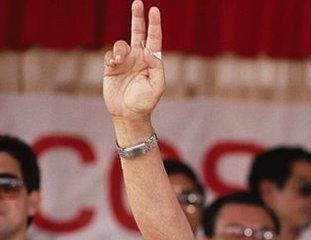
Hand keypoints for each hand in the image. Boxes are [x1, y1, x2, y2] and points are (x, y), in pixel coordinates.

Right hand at [103, 1, 163, 120]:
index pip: (154, 39)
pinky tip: (113, 65)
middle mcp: (138, 57)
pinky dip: (111, 57)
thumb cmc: (146, 101)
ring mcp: (124, 61)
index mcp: (151, 60)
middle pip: (137, 32)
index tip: (154, 10)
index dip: (154, 24)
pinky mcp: (111, 66)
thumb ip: (156, 67)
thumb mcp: (157, 86)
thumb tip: (148, 50)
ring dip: (120, 50)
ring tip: (119, 61)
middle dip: (137, 17)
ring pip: (121, 44)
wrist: (128, 113)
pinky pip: (109, 54)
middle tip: (138, 3)